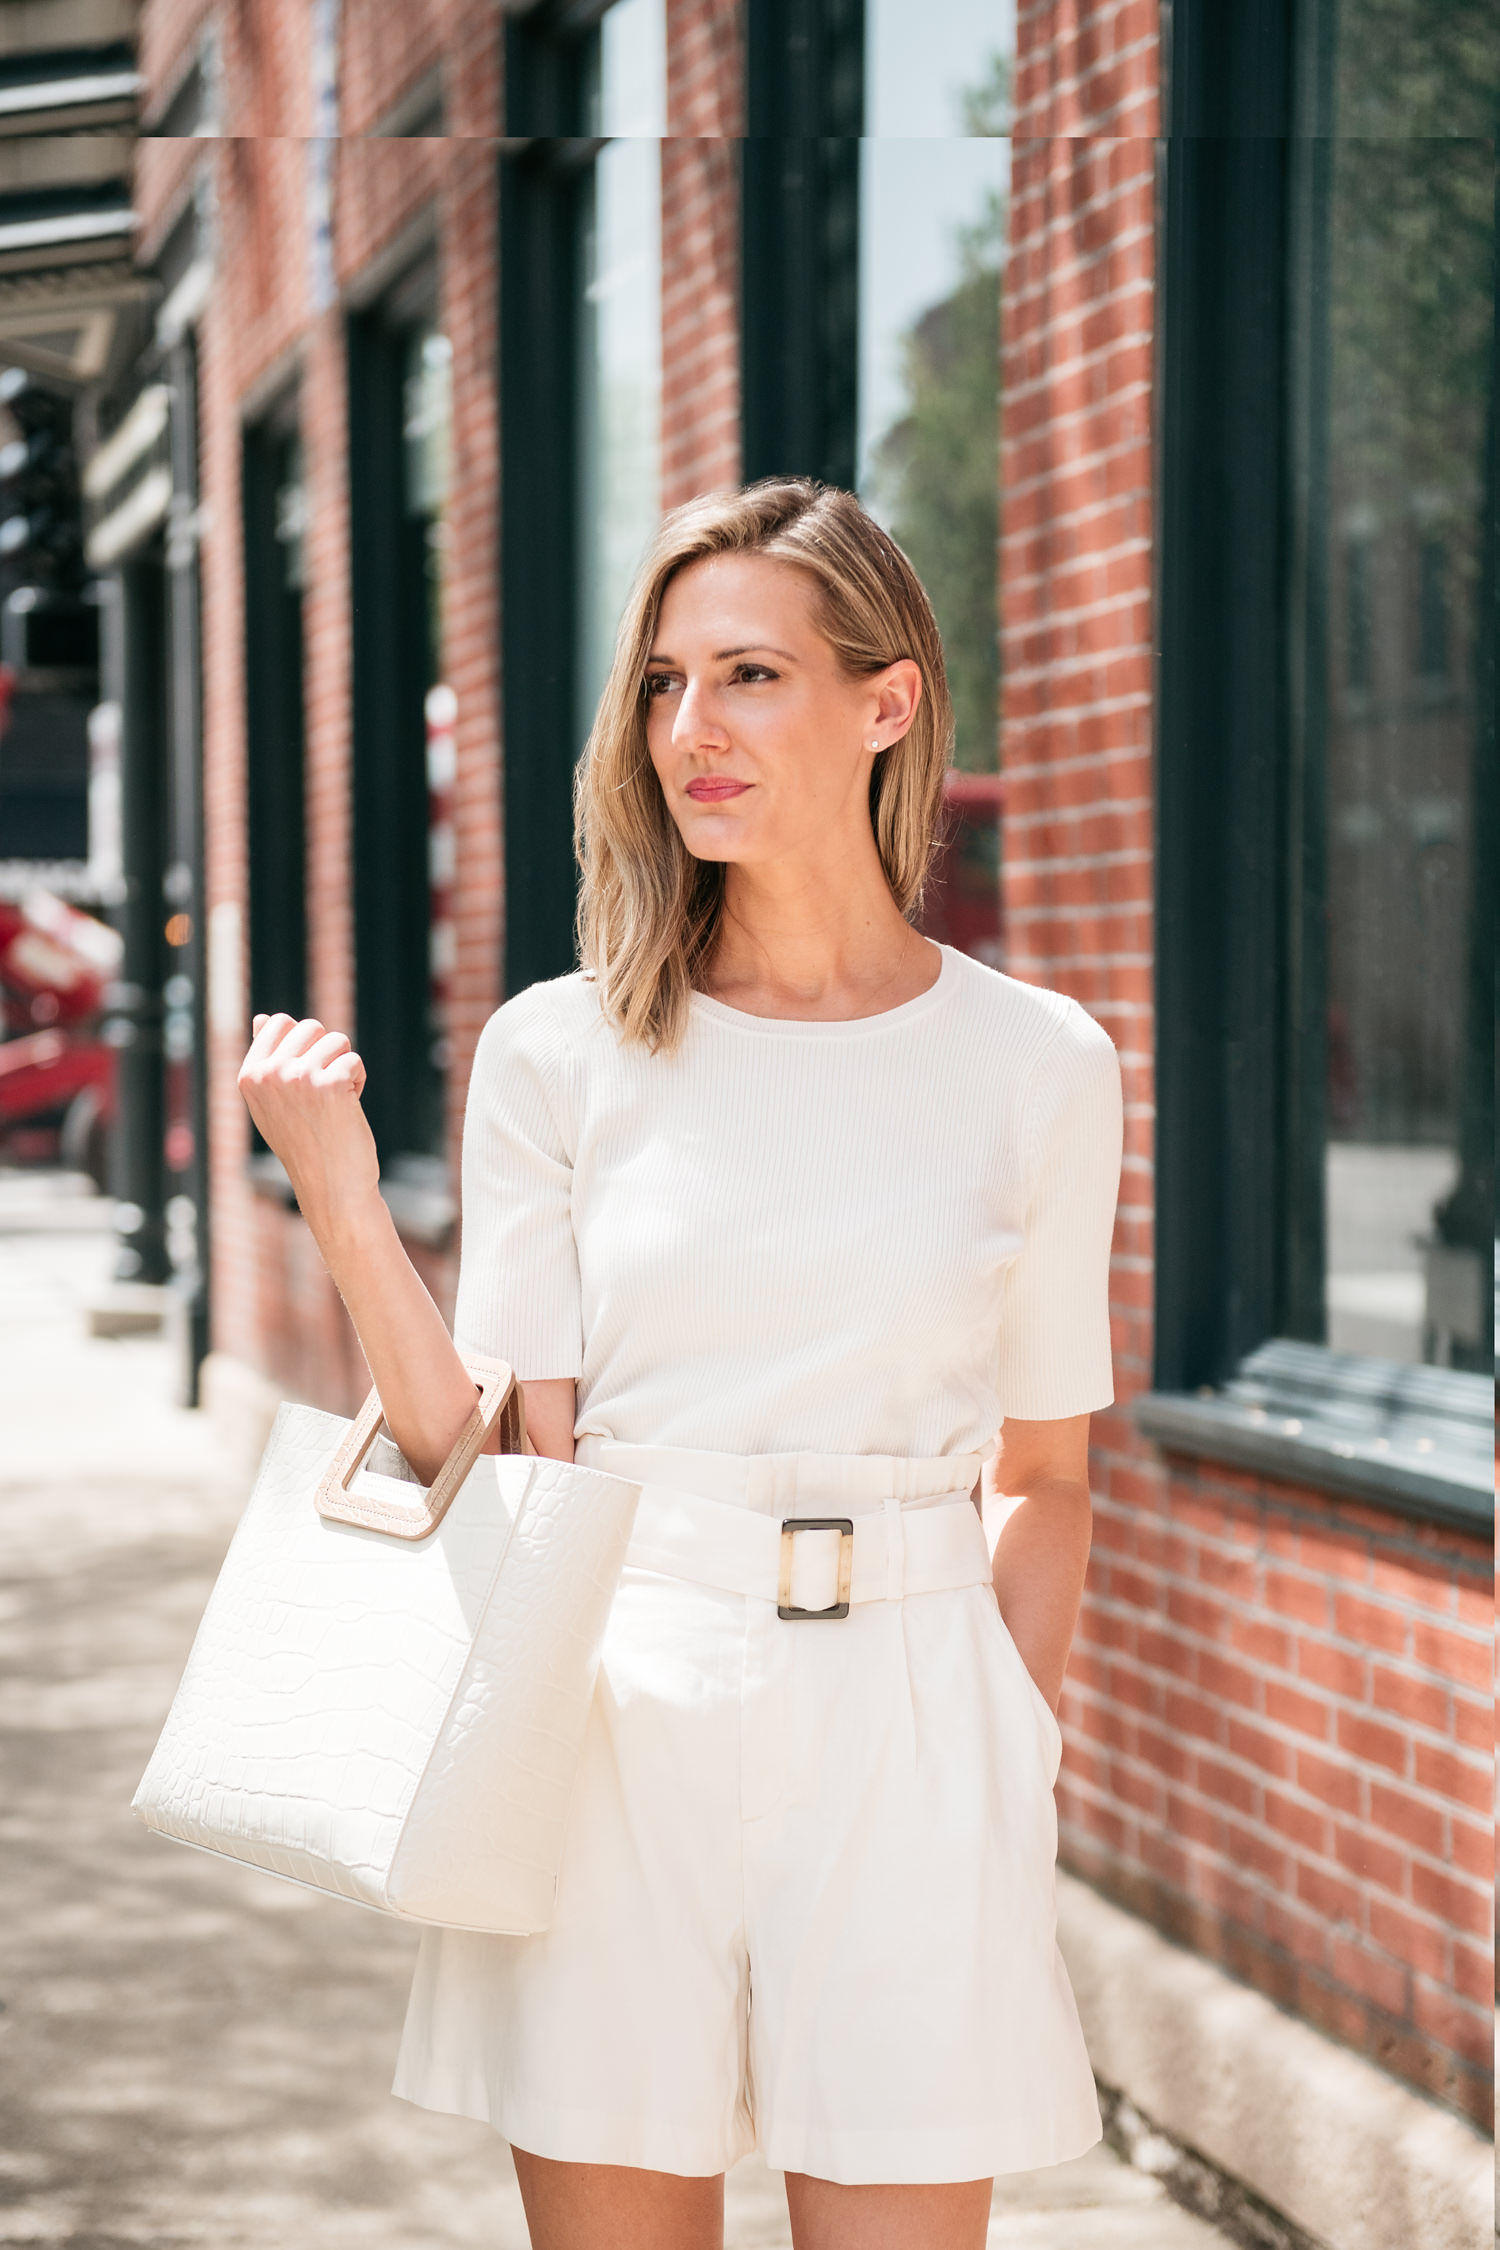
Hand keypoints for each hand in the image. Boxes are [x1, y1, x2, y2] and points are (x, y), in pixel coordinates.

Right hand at [237, 1013, 380, 1229]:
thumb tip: (263, 1018)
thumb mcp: (272, 1101)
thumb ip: (267, 1060)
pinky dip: (357, 1081)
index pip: (279, 1022)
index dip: (304, 1044)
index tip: (305, 1078)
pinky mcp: (329, 1083)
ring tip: (334, 1101)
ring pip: (337, 1040)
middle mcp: (268, 1073)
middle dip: (326, 1053)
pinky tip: (348, 1108)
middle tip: (323, 1091)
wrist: (331, 1186)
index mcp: (249, 1075)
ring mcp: (297, 1077)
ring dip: (344, 1067)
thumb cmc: (305, 1142)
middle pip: (310, 1026)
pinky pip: (353, 1060)